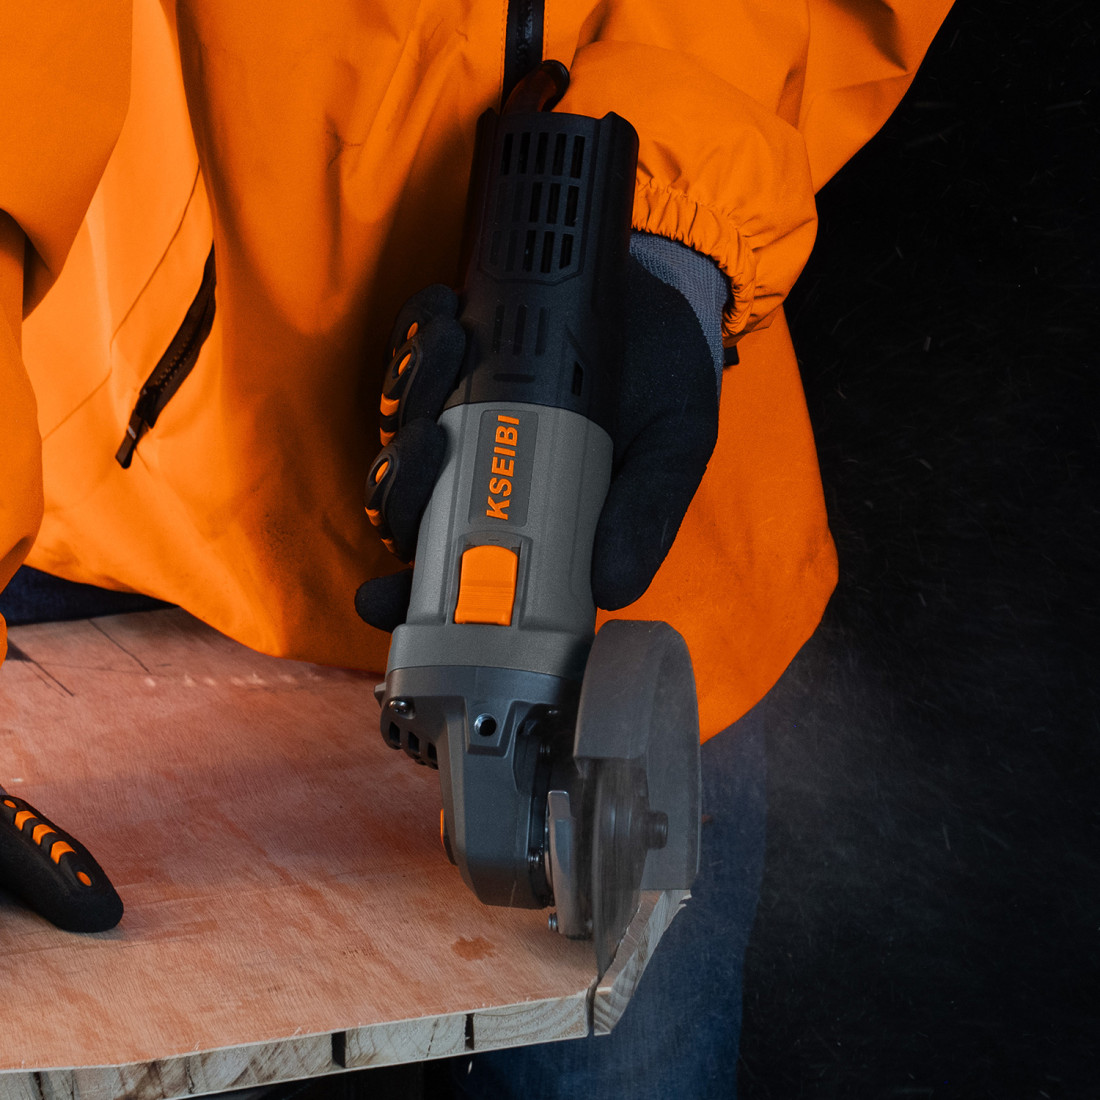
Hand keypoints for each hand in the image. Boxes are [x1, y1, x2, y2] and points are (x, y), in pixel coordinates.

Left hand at [355, 257, 718, 631]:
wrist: (664, 290)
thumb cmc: (665, 383)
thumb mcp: (672, 451)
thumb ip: (646, 513)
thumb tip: (615, 587)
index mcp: (527, 519)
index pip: (455, 576)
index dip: (406, 596)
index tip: (381, 600)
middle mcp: (480, 476)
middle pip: (402, 507)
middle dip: (400, 482)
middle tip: (431, 441)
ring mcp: (455, 416)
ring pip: (396, 429)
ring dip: (412, 392)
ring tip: (455, 348)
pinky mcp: (447, 356)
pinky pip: (404, 353)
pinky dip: (417, 337)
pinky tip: (451, 316)